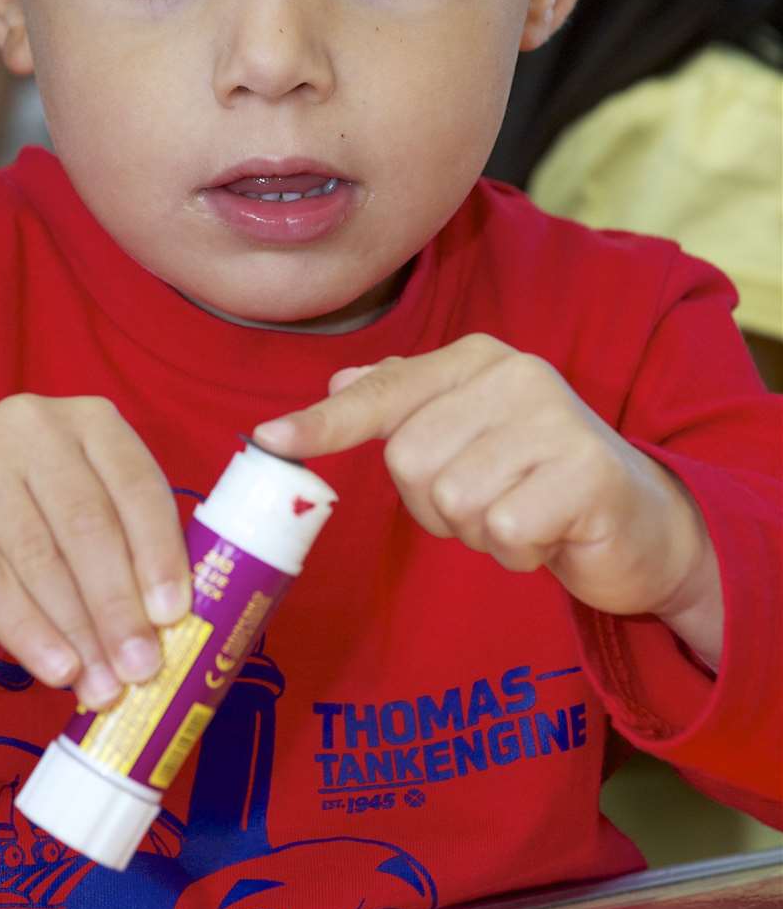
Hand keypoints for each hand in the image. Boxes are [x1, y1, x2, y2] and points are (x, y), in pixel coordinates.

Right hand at [0, 395, 191, 704]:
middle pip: (86, 525)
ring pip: (38, 559)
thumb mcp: (97, 499)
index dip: (158, 552)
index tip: (173, 615)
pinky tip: (56, 669)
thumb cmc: (47, 505)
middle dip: (117, 606)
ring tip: (102, 684)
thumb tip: (167, 629)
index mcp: (91, 419)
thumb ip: (133, 545)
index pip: (135, 486)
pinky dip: (29, 633)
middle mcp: (32, 425)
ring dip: (76, 631)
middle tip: (140, 668)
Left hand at [254, 337, 721, 662]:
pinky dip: (516, 549)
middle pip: (410, 461)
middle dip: (437, 504)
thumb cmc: (536, 476)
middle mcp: (515, 374)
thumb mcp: (468, 432)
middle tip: (490, 499)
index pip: (384, 394)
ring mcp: (556, 419)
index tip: (268, 440)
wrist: (641, 521)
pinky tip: (549, 533)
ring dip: (479, 530)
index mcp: (476, 359)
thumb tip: (337, 380)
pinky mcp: (587, 472)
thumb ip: (407, 402)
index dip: (324, 424)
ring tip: (522, 512)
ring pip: (453, 499)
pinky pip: (503, 529)